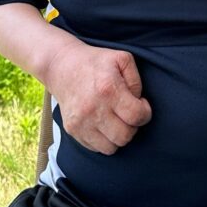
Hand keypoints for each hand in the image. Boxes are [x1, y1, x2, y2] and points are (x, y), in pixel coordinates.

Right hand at [43, 40, 151, 155]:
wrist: (61, 66)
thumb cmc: (94, 61)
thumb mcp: (121, 58)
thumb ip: (136, 80)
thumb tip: (138, 102)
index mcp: (108, 89)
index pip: (137, 116)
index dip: (145, 112)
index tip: (140, 104)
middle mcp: (93, 109)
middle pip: (125, 136)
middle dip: (132, 126)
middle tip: (128, 113)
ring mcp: (81, 122)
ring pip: (111, 147)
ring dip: (118, 136)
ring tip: (116, 120)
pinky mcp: (72, 130)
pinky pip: (96, 148)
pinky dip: (103, 140)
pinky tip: (103, 124)